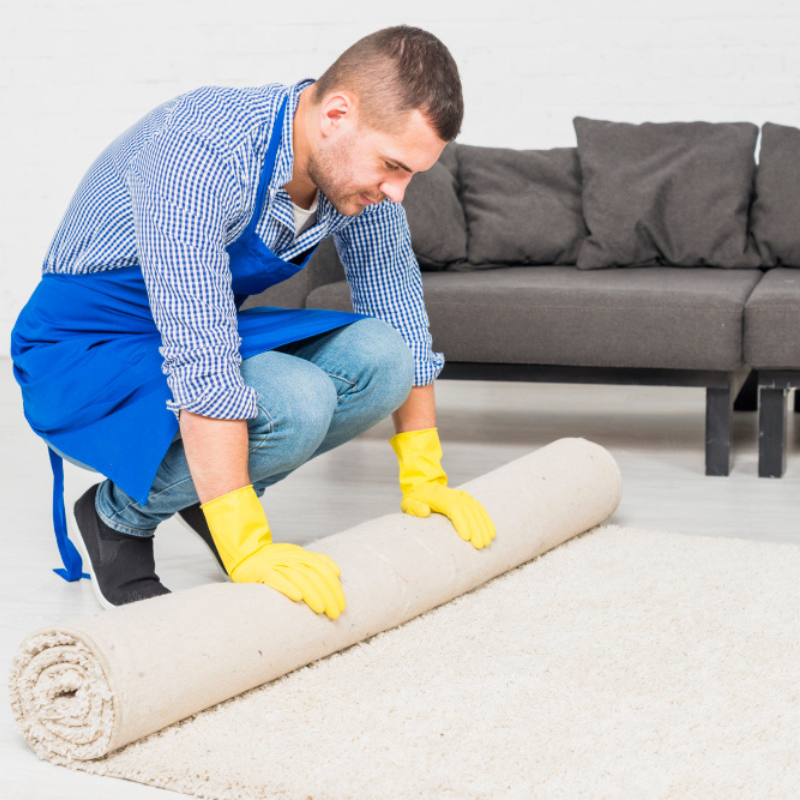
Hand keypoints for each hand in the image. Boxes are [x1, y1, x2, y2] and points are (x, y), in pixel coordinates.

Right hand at [201, 485, 345, 618]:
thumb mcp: (298, 557)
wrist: (247, 555)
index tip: (341, 606)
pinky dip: (287, 587)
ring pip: (299, 578)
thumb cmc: (276, 561)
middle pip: (314, 576)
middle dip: (327, 595)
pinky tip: (298, 597)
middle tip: (334, 613)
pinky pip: (276, 579)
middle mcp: (292, 558)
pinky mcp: (262, 572)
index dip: (335, 589)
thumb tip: (337, 572)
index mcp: (303, 555)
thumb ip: (317, 561)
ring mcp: (277, 564)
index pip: (324, 571)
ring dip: (312, 594)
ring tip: (321, 609)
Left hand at [390, 428, 495, 549]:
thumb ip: (415, 508)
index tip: (466, 538)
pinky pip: (480, 510)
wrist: (424, 486)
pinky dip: (486, 521)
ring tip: (486, 543)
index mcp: (441, 496)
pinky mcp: (469, 500)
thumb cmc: (415, 499)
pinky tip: (491, 533)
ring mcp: (464, 497)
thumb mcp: (408, 503)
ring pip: (477, 512)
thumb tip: (425, 512)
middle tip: (479, 546)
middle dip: (476, 529)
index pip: (454, 509)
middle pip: (468, 512)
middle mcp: (455, 495)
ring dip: (483, 527)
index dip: (461, 523)